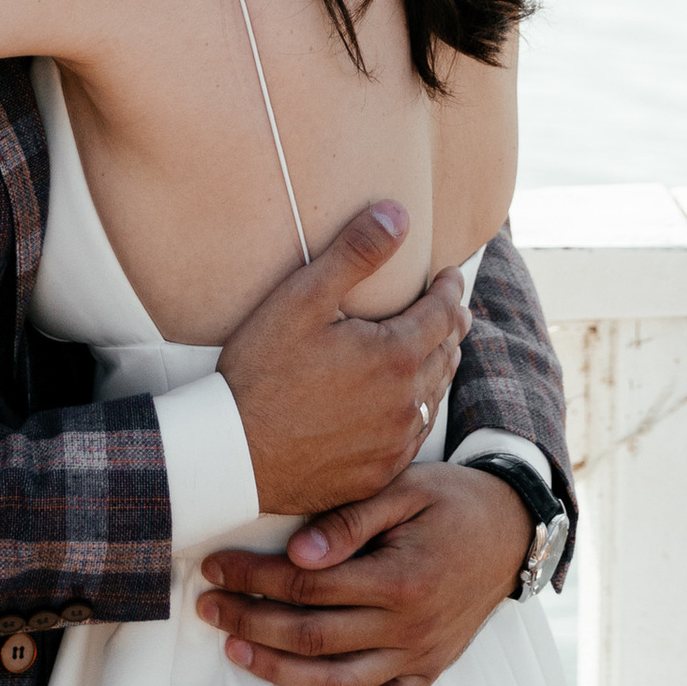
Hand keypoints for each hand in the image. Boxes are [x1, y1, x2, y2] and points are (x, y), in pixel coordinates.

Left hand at [195, 461, 529, 685]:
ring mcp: (420, 656)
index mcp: (400, 578)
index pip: (308, 586)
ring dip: (279, 671)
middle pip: (312, 636)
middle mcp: (409, 626)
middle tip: (208, 607)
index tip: (216, 567)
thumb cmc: (453, 502)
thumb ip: (351, 520)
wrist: (514, 531)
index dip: (254, 578)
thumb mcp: (406, 490)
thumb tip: (298, 552)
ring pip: (337, 681)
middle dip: (250, 622)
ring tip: (235, 651)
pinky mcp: (430, 672)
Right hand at [216, 201, 467, 519]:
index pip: (444, 313)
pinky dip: (417, 410)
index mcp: (396, 356)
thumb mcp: (302, 300)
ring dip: (438, 368)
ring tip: (435, 351)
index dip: (450, 289)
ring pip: (434, 396)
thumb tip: (397, 213)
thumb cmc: (261, 373)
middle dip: (451, 326)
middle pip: (446, 354)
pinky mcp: (379, 472)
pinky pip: (414, 435)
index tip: (449, 276)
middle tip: (452, 311)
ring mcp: (394, 442)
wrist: (233, 455)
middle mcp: (406, 403)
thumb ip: (355, 253)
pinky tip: (406, 405)